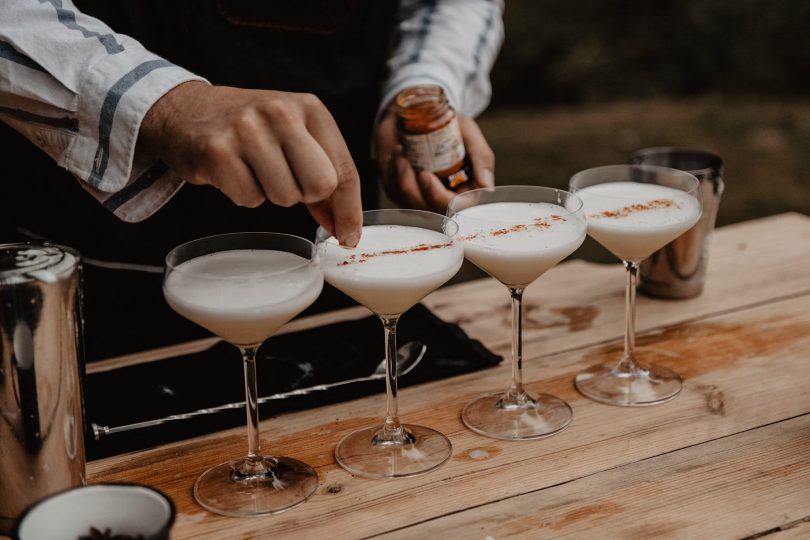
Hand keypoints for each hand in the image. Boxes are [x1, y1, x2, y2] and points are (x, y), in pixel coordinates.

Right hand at [138, 81, 361, 245]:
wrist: (186, 110)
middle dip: (305, 196)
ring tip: (255, 170)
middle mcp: (281, 113)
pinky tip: (234, 171)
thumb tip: (345, 228)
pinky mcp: (219, 151)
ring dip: (271, 195)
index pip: (343, 170)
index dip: (349, 210)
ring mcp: (248, 130)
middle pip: (320, 186)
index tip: (349, 236)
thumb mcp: (295, 136)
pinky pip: (249, 199)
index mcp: (310, 108)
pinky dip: (244, 194)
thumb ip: (323, 175)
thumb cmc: (251, 128)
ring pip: (284, 197)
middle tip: (285, 181)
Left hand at [374, 108, 494, 212]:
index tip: (425, 174)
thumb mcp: (470, 134)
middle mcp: (443, 196)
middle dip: (414, 191)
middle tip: (406, 163)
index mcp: (465, 189)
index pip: (455, 208)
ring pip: (409, 204)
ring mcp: (421, 196)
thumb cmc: (449, 124)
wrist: (422, 111)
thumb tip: (486, 186)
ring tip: (400, 152)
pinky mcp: (402, 190)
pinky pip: (394, 192)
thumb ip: (482, 158)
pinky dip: (393, 172)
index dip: (438, 197)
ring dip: (400, 179)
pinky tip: (397, 153)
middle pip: (429, 213)